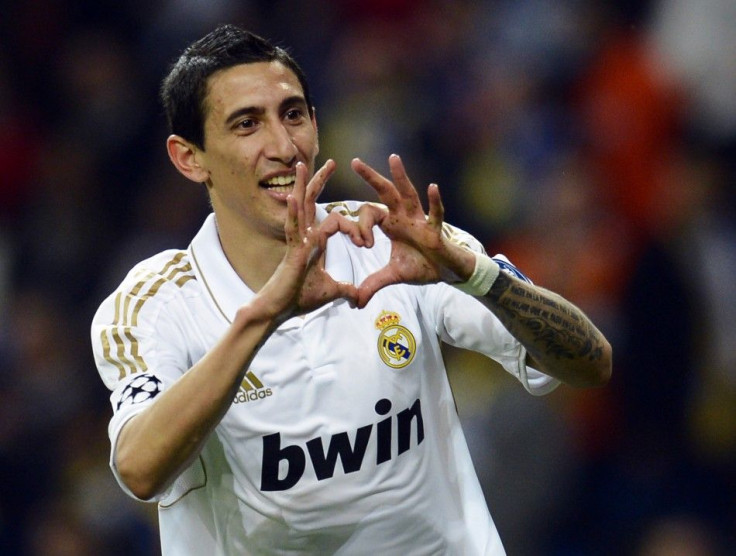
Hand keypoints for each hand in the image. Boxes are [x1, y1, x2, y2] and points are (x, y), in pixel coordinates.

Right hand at [254, 160, 359, 319]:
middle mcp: (304, 236)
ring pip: (300, 207)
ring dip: (302, 186)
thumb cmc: (299, 299)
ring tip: (301, 165)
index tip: (364, 244)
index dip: (353, 228)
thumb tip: (358, 298)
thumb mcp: (330, 291)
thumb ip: (345, 290)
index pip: (335, 220)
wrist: (279, 310)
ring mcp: (296, 242)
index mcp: (314, 242)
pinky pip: (292, 229)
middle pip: (313, 202)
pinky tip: (295, 198)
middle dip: (321, 181)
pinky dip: (293, 213)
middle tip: (332, 162)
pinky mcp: (291, 252)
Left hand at [350, 154, 474, 307]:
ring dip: (400, 177)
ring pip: (408, 194)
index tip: (362, 245)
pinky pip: (435, 213)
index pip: (368, 215)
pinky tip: (432, 187)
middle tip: (354, 161)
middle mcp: (403, 216)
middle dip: (370, 177)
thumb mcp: (392, 275)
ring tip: (393, 158)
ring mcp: (420, 220)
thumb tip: (354, 302)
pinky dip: (434, 201)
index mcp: (390, 224)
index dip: (360, 227)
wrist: (445, 273)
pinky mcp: (435, 229)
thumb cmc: (421, 266)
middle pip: (384, 193)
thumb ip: (373, 284)